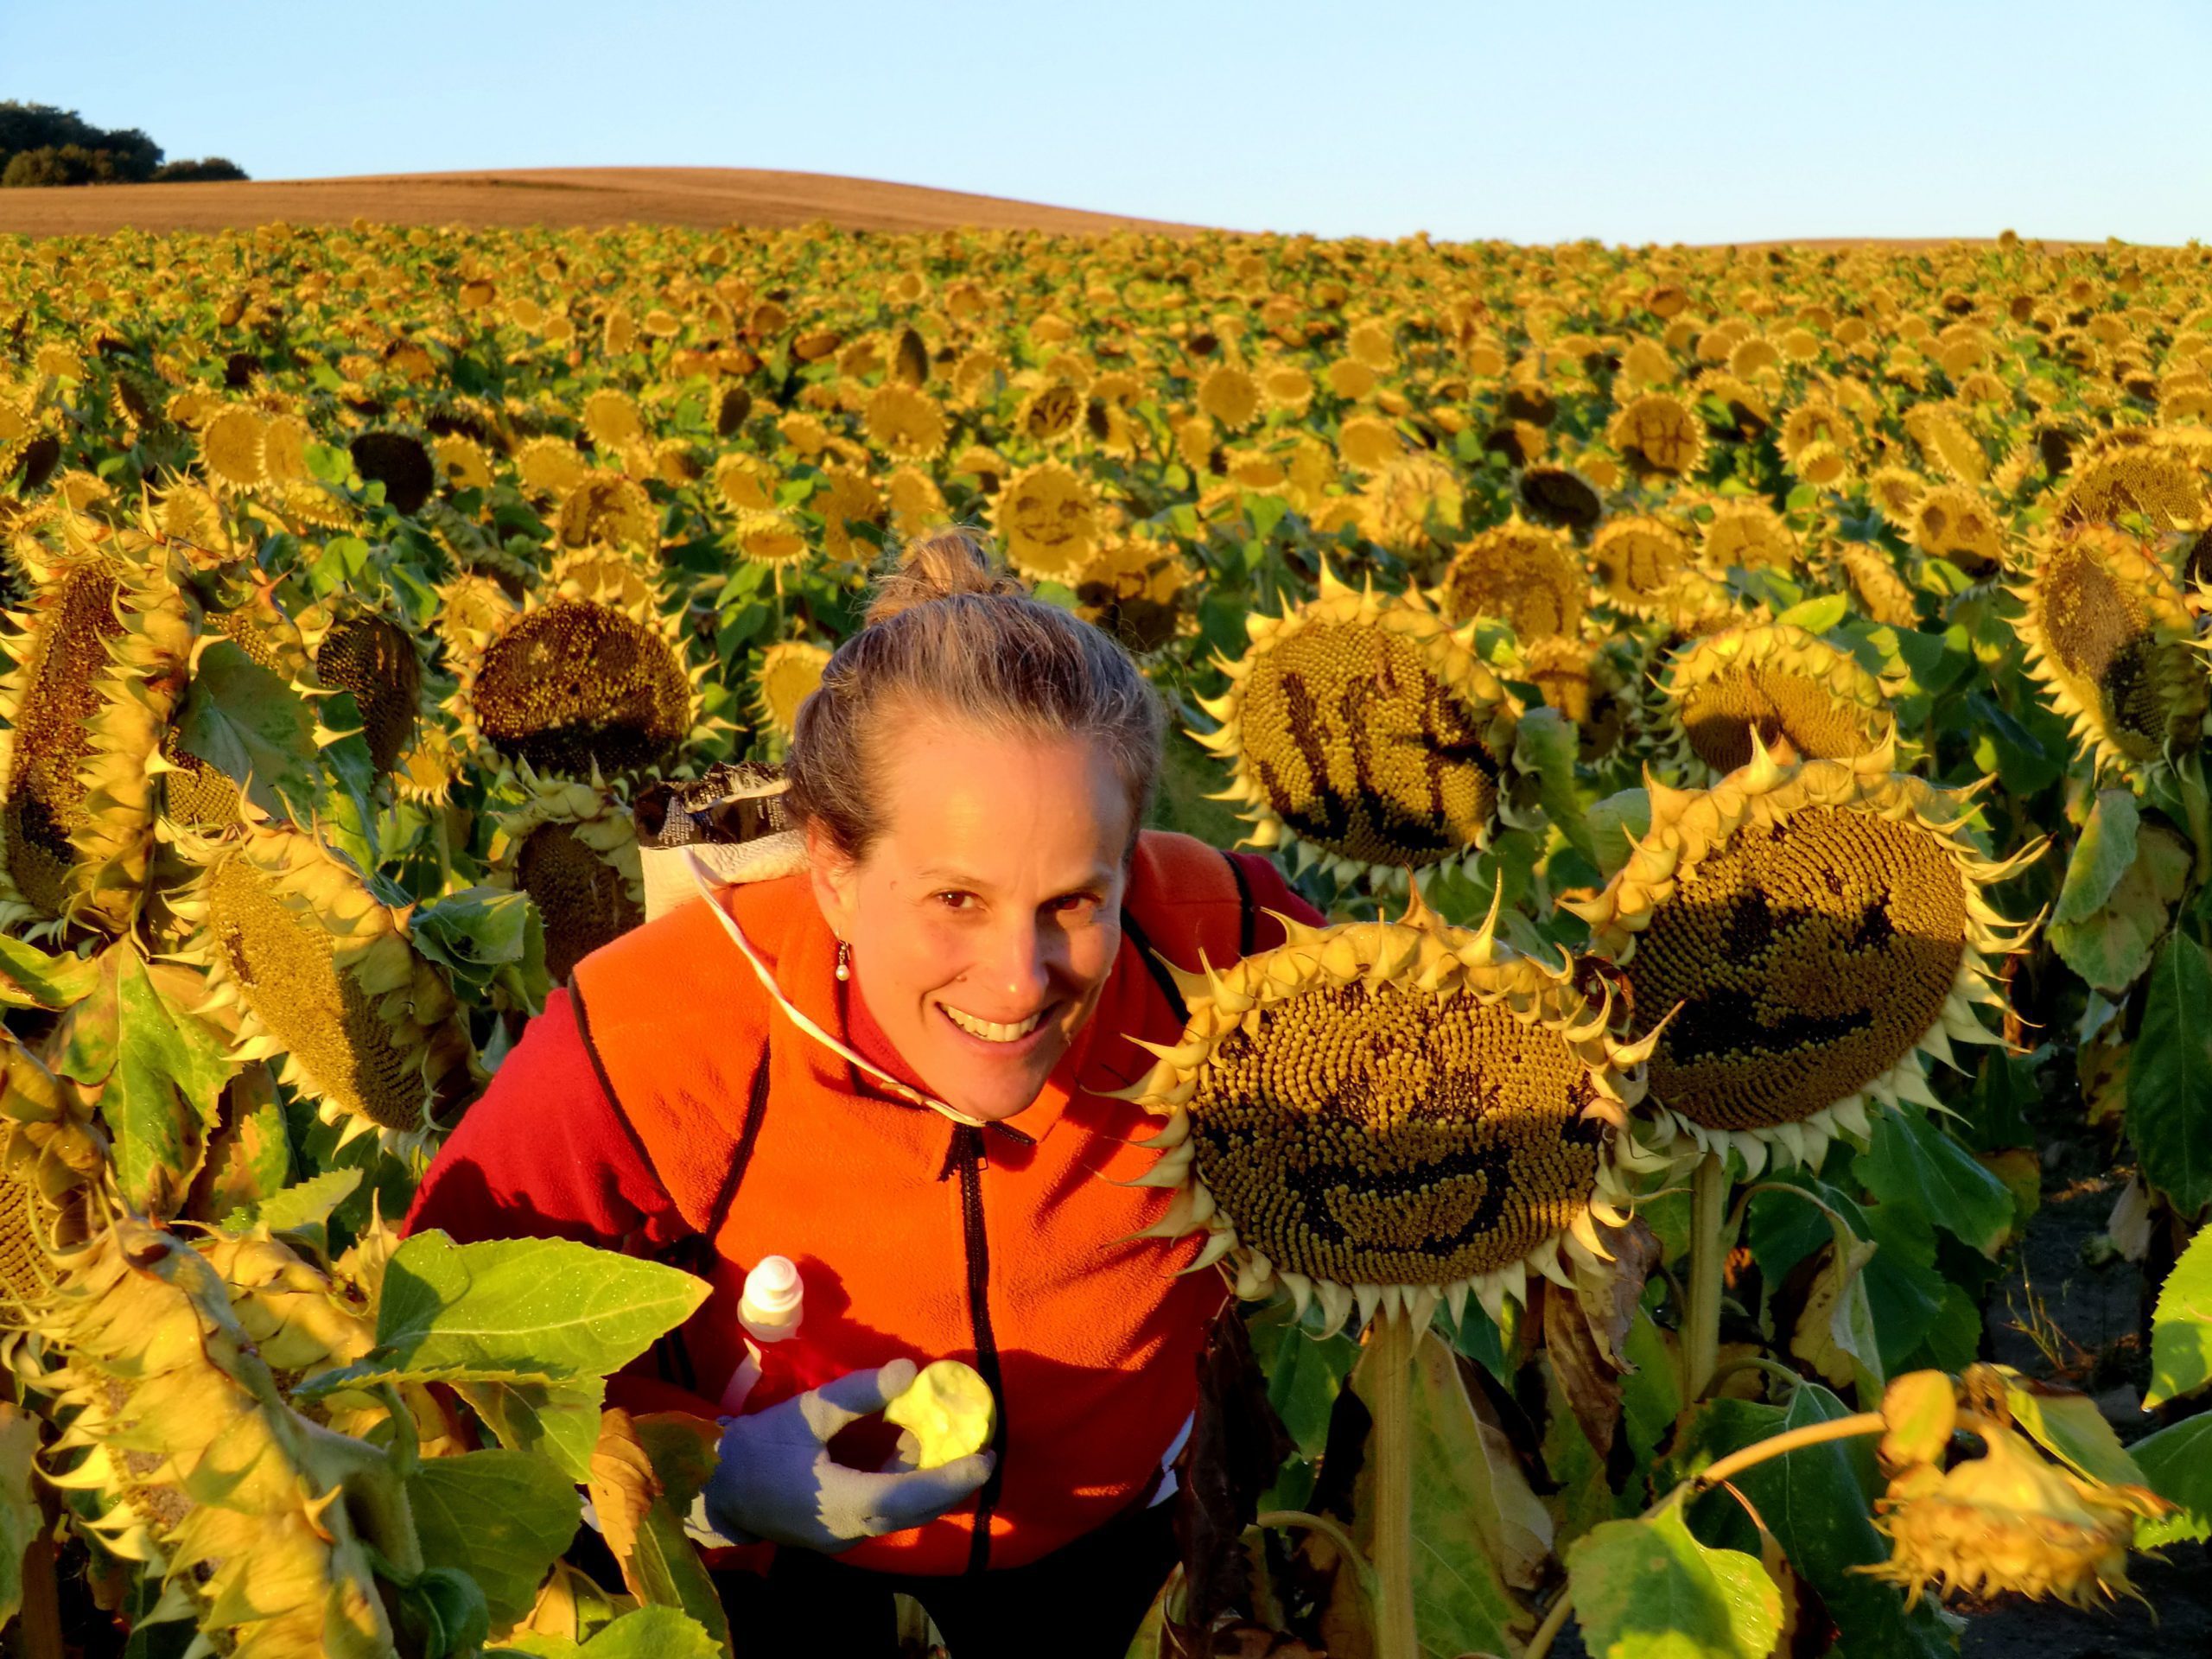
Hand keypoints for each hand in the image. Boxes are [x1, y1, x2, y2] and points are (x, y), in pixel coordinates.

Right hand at [698, 1358, 994, 1553]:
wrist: (714, 1489)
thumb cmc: (759, 1448)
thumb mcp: (808, 1413)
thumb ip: (858, 1395)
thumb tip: (907, 1371)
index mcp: (844, 1502)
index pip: (911, 1494)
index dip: (952, 1478)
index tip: (986, 1458)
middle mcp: (851, 1529)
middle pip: (916, 1510)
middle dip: (953, 1483)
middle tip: (985, 1453)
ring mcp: (844, 1536)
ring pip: (902, 1513)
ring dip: (930, 1485)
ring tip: (955, 1448)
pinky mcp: (837, 1532)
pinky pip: (883, 1511)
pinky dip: (904, 1486)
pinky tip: (908, 1454)